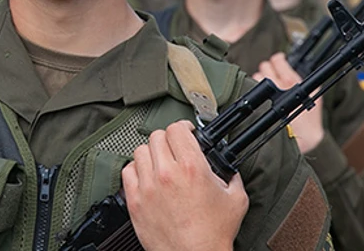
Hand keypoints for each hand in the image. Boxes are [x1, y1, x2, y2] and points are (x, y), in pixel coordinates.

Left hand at [122, 120, 247, 250]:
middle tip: (175, 149)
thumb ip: (231, 175)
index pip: (177, 129)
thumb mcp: (236, 198)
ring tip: (160, 162)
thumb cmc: (213, 234)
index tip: (186, 133)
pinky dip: (136, 170)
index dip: (183, 128)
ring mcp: (148, 187)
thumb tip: (227, 166)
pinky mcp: (135, 201)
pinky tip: (146, 176)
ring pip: (140, 151)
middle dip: (168, 140)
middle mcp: (167, 173)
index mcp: (191, 167)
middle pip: (157, 136)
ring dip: (151, 153)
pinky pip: (127, 172)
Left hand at [253, 53, 324, 152]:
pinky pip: (253, 92)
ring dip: (259, 80)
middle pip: (264, 67)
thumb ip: (303, 80)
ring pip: (255, 78)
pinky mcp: (261, 106)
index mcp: (292, 80)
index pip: (277, 60)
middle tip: (272, 73)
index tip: (278, 60)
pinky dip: (256, 92)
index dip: (277, 59)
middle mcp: (278, 86)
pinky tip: (262, 96)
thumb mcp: (312, 94)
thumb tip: (295, 69)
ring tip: (268, 86)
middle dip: (267, 69)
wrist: (306, 137)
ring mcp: (268, 95)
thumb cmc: (310, 117)